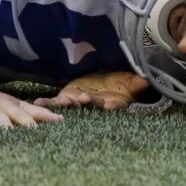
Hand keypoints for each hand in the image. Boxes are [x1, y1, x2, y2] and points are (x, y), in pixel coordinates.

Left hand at [33, 72, 150, 111]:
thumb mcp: (130, 81)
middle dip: (87, 104)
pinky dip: (48, 102)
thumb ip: (137, 82)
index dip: (109, 106)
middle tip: (84, 99)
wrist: (106, 83)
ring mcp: (80, 104)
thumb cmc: (121, 84)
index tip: (108, 105)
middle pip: (91, 106)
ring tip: (65, 101)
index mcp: (112, 104)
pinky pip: (56, 102)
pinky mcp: (68, 98)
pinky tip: (38, 101)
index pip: (111, 106)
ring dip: (69, 104)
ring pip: (74, 105)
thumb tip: (147, 79)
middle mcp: (95, 106)